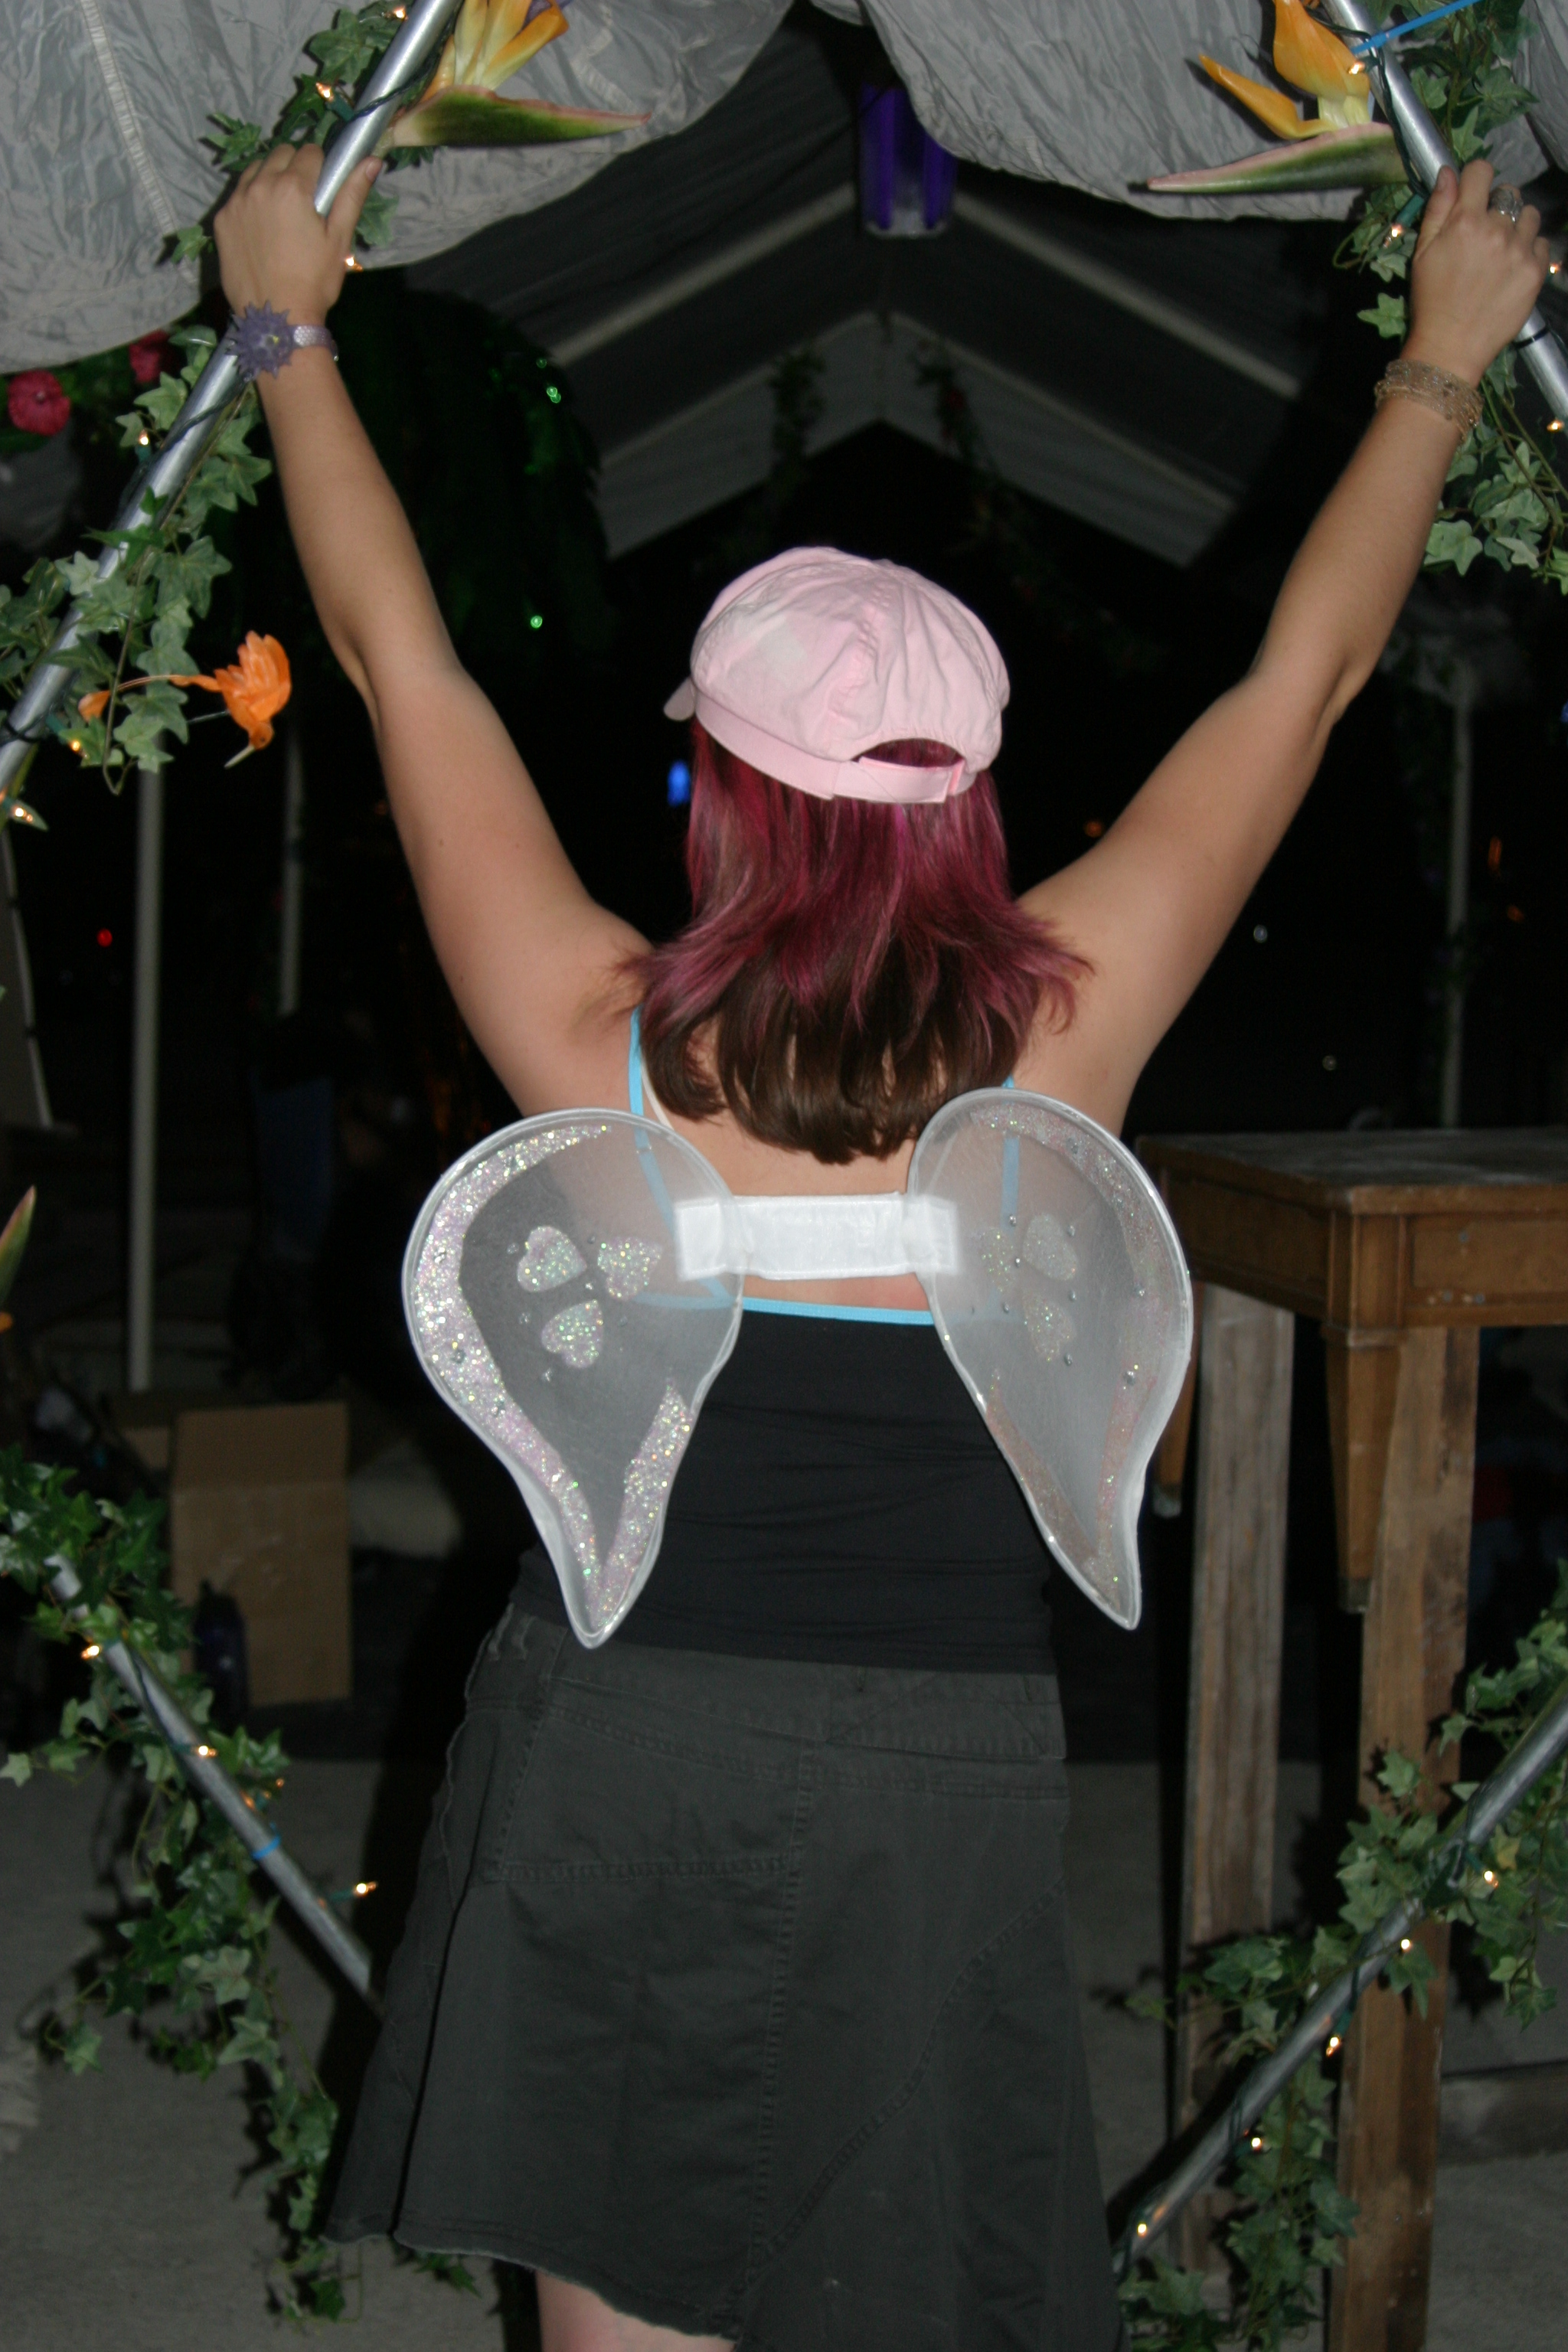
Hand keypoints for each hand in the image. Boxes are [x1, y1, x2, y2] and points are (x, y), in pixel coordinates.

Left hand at [214, 144, 379, 329]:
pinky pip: (238, 194)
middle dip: (294, 166)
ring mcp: (237, 201)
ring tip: (280, 210)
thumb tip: (372, 160)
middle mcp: (261, 185)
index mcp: (293, 187)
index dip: (321, 167)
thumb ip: (352, 195)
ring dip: (270, 178)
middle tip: (303, 199)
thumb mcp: (339, 239)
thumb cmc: (314, 282)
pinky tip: (261, 226)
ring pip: (256, 168)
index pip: (310, 152)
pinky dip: (251, 199)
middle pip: (281, 153)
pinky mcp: (221, 219)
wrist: (276, 318)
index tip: (323, 188)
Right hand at [1404, 158, 1548, 386]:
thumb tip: (1449, 172)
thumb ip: (1438, 208)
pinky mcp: (1535, 271)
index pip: (1481, 171)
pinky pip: (1542, 243)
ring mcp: (1519, 250)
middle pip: (1509, 193)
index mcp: (1465, 221)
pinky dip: (1530, 250)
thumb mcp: (1423, 253)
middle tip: (1484, 234)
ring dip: (1517, 226)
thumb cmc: (1430, 301)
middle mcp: (1496, 229)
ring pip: (1529, 215)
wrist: (1450, 348)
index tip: (1473, 194)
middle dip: (1497, 207)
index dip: (1476, 179)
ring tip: (1502, 251)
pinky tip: (1513, 268)